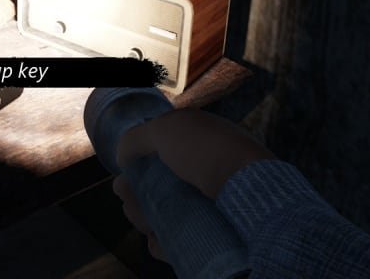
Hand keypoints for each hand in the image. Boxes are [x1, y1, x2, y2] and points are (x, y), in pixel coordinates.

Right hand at [111, 108, 273, 259]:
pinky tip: (157, 238)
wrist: (248, 192)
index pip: (160, 157)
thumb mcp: (166, 128)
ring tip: (142, 219)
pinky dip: (162, 241)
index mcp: (197, 147)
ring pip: (162, 215)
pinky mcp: (209, 235)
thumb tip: (122, 155)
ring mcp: (207, 207)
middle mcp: (202, 175)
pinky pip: (176, 240)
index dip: (138, 166)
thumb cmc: (207, 152)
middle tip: (126, 195)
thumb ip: (137, 137)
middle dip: (134, 193)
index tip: (124, 175)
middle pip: (156, 187)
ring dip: (142, 217)